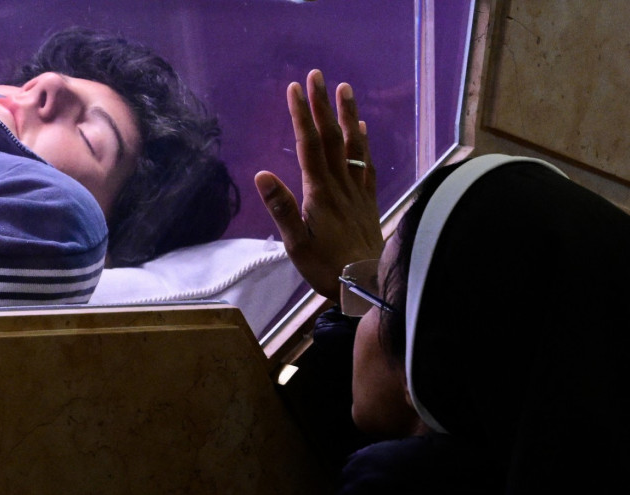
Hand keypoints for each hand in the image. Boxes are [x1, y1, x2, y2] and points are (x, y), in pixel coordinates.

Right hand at [255, 70, 383, 301]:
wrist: (365, 284)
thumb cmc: (326, 267)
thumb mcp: (296, 243)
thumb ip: (281, 208)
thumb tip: (262, 174)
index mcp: (319, 192)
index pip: (308, 146)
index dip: (301, 116)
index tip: (294, 88)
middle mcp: (339, 184)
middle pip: (330, 138)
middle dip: (322, 105)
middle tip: (317, 75)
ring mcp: (356, 191)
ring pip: (352, 146)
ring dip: (347, 116)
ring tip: (345, 89)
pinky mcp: (367, 201)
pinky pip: (366, 165)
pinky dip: (363, 144)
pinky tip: (362, 130)